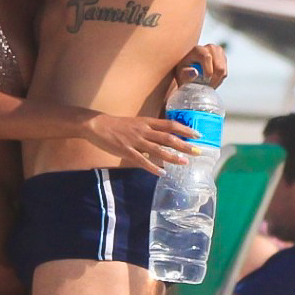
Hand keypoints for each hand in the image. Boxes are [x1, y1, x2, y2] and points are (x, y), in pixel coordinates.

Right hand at [85, 112, 200, 174]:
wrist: (96, 124)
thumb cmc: (116, 125)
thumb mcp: (135, 123)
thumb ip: (149, 130)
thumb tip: (163, 138)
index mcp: (146, 122)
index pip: (170, 124)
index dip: (185, 129)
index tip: (198, 134)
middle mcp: (143, 130)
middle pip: (168, 137)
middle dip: (184, 145)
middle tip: (198, 151)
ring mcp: (135, 141)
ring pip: (157, 149)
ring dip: (172, 156)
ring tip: (185, 162)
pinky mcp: (126, 151)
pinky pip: (142, 160)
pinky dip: (153, 167)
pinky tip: (162, 173)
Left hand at [175, 42, 226, 88]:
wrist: (189, 70)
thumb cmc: (183, 73)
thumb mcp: (181, 75)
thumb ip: (186, 74)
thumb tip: (195, 72)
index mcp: (198, 49)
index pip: (206, 57)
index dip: (208, 71)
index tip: (205, 82)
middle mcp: (210, 48)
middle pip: (218, 66)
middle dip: (213, 80)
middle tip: (206, 87)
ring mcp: (219, 52)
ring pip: (223, 71)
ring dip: (216, 81)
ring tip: (207, 85)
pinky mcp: (224, 58)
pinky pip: (225, 73)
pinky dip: (219, 80)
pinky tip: (210, 81)